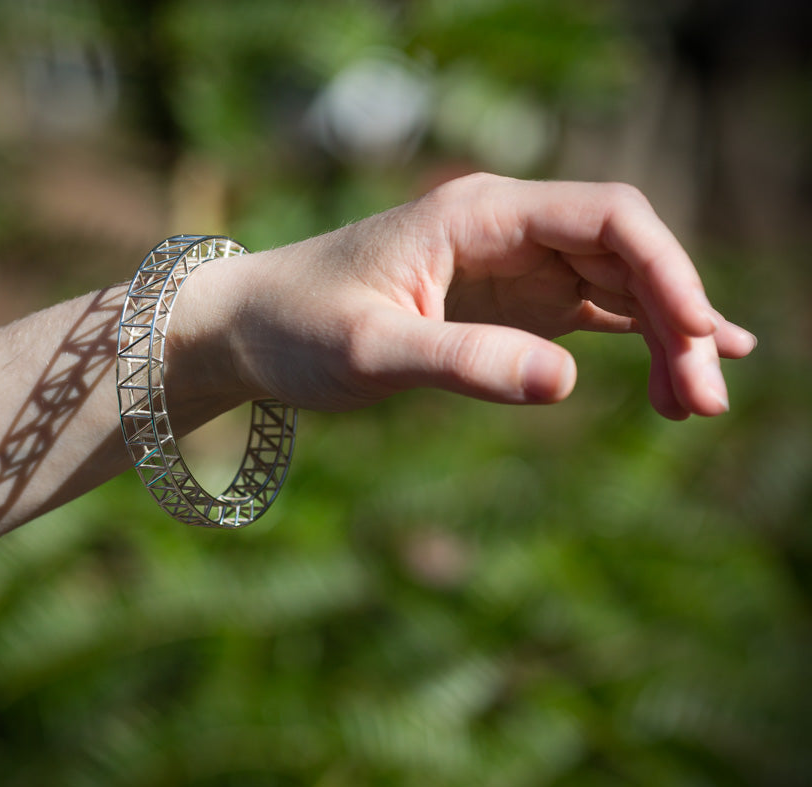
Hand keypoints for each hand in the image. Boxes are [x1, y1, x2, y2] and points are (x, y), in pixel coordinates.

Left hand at [171, 174, 755, 422]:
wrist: (248, 329)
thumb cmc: (297, 327)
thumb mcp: (370, 350)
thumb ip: (463, 362)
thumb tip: (567, 383)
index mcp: (480, 213)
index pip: (608, 218)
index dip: (668, 271)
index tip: (700, 338)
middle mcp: (506, 228)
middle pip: (626, 255)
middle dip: (677, 320)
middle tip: (703, 403)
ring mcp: (510, 264)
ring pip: (616, 287)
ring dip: (664, 339)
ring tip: (694, 407)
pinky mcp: (502, 303)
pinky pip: (589, 313)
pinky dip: (636, 341)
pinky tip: (676, 373)